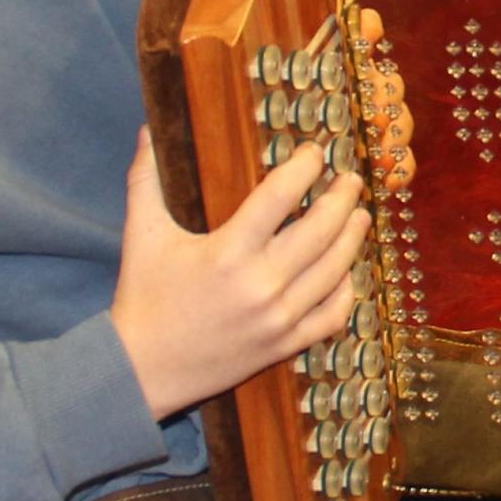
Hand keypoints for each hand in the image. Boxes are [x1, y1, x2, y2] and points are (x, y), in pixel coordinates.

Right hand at [109, 137, 364, 419]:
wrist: (141, 369)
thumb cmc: (142, 298)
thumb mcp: (142, 235)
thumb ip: (145, 179)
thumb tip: (147, 131)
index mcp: (228, 251)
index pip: (280, 196)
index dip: (305, 168)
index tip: (315, 153)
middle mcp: (260, 284)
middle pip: (320, 230)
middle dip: (342, 199)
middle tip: (350, 180)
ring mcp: (277, 318)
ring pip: (334, 270)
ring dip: (352, 239)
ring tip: (359, 216)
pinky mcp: (283, 345)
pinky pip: (331, 316)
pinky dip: (346, 292)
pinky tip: (346, 272)